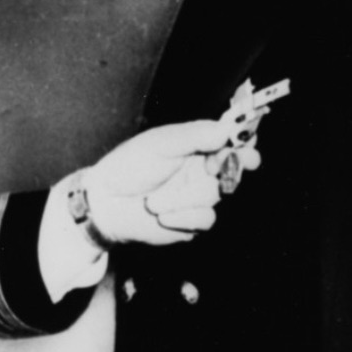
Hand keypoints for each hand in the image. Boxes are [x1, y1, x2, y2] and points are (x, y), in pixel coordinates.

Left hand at [84, 120, 258, 245]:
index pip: (231, 140)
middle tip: (225, 164)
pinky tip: (160, 214)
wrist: (106, 204)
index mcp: (197, 146)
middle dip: (232, 166)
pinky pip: (204, 219)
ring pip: (214, 195)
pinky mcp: (193, 222)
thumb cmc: (129, 167)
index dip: (243, 141)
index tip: (245, 142)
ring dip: (183, 197)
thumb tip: (227, 128)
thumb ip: (195, 135)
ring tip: (153, 199)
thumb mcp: (161, 144)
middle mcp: (202, 171)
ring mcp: (199, 197)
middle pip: (234, 167)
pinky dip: (181, 216)